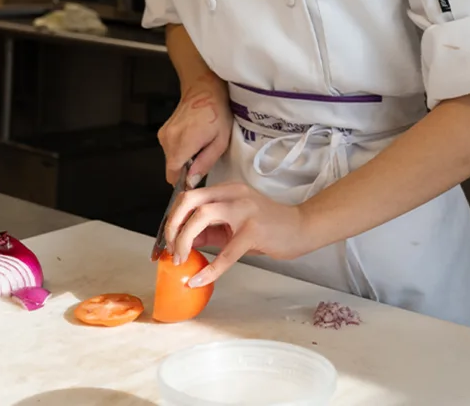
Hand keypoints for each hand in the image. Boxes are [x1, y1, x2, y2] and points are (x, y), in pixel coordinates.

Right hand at [158, 71, 231, 185]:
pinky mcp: (163, 131)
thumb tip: (191, 181)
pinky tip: (192, 138)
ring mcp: (163, 135)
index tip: (196, 176)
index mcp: (182, 144)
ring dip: (183, 158)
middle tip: (202, 155)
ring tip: (199, 144)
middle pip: (172, 168)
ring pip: (171, 158)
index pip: (172, 175)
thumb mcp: (220, 142)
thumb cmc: (217, 114)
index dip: (183, 180)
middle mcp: (167, 140)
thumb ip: (204, 163)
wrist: (204, 90)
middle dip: (185, 168)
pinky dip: (180, 148)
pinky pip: (170, 149)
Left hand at [164, 182, 315, 287]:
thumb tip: (184, 242)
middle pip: (190, 200)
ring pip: (201, 217)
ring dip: (184, 240)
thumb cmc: (270, 227)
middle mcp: (233, 193)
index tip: (167, 239)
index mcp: (227, 189)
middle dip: (173, 224)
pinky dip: (210, 269)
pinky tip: (199, 279)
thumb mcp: (236, 223)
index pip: (190, 196)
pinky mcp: (254, 230)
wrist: (302, 228)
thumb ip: (211, 229)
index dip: (173, 217)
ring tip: (181, 259)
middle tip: (169, 248)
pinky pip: (226, 252)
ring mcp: (244, 209)